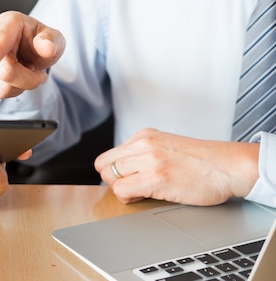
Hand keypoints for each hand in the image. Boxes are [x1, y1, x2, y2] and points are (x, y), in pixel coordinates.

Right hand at [0, 11, 64, 98]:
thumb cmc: (40, 42)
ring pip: (2, 85)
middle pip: (5, 71)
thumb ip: (52, 41)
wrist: (30, 51)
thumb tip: (47, 47)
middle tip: (36, 70)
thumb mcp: (55, 38)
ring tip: (23, 69)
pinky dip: (11, 89)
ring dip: (20, 85)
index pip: (0, 38)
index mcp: (9, 22)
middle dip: (27, 78)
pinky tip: (14, 76)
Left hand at [94, 128, 259, 205]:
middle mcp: (143, 144)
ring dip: (121, 189)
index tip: (128, 179)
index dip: (115, 171)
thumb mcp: (167, 146)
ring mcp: (148, 159)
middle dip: (114, 180)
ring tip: (142, 192)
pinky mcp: (156, 177)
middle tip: (132, 188)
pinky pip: (122, 190)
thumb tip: (125, 169)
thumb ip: (145, 152)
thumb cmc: (204, 162)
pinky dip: (128, 198)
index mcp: (145, 135)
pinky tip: (145, 196)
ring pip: (110, 177)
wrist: (229, 166)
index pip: (109, 155)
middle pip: (104, 165)